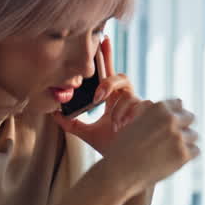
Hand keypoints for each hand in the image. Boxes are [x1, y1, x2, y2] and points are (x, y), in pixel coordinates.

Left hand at [52, 36, 145, 154]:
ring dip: (118, 108)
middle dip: (110, 79)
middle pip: (120, 76)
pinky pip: (140, 105)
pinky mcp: (150, 113)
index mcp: (113, 99)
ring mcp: (140, 105)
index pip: (108, 73)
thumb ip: (71, 124)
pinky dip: (129, 116)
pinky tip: (123, 127)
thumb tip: (53, 114)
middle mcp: (127, 98)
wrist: (126, 166)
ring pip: (129, 93)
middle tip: (98, 94)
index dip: (106, 56)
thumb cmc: (111, 148)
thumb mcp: (87, 134)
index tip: (102, 38)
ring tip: (113, 124)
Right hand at [96, 99, 198, 194]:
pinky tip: (173, 160)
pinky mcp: (183, 154)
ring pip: (193, 135)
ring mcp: (178, 137)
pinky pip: (195, 151)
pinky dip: (187, 155)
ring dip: (186, 142)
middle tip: (174, 139)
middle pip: (190, 117)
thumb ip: (156, 114)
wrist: (119, 172)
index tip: (171, 125)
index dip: (175, 115)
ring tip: (170, 151)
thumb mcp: (136, 122)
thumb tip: (182, 103)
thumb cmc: (124, 149)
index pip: (178, 104)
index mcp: (158, 108)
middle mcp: (170, 119)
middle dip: (183, 126)